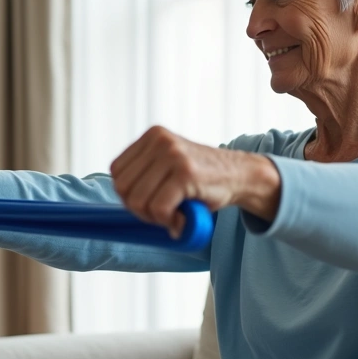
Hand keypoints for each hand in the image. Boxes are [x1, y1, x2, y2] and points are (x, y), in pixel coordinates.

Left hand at [109, 126, 280, 235]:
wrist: (240, 175)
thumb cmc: (202, 178)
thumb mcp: (168, 167)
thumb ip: (145, 178)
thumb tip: (122, 204)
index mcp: (152, 136)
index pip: (117, 172)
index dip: (128, 195)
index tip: (149, 203)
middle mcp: (160, 141)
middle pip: (123, 187)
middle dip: (139, 209)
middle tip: (162, 214)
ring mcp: (173, 155)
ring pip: (138, 200)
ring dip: (153, 217)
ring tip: (173, 215)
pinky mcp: (185, 173)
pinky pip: (159, 208)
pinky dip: (168, 222)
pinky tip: (182, 219)